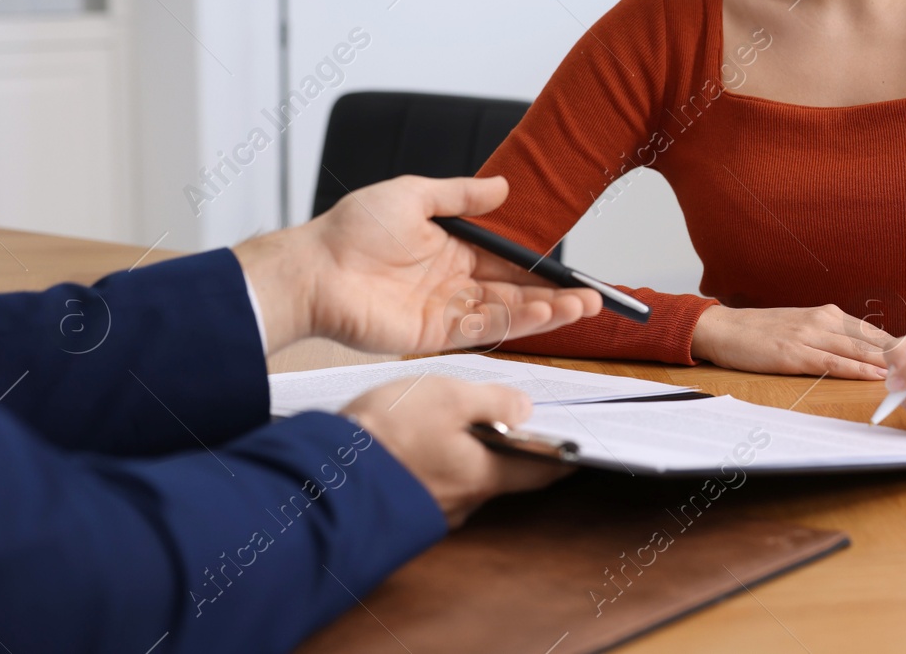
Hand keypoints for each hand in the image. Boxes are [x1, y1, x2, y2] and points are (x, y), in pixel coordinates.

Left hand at [234, 174, 601, 354]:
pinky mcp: (431, 335)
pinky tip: (541, 315)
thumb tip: (503, 187)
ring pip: (505, 315)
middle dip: (555, 297)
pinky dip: (513, 325)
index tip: (573, 272)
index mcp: (451, 249)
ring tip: (579, 307)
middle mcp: (453, 282)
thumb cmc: (353, 229)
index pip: (507, 262)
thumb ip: (460, 195)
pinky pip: (480, 331)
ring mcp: (444, 311)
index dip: (541, 269)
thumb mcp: (413, 194)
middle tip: (592, 297)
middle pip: (515, 293)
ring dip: (544, 313)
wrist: (314, 269)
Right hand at [343, 375, 568, 526]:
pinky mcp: (404, 503)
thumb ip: (494, 402)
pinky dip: (437, 459)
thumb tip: (524, 409)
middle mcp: (465, 499)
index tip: (580, 445)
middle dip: (507, 445)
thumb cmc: (388, 435)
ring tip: (457, 417)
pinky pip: (433, 480)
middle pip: (502, 471)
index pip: (543, 470)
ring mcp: (433, 506)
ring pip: (464, 474)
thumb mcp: (449, 398)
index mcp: (485, 474)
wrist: (324, 477)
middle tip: (509, 416)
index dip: (564, 455)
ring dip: (467, 450)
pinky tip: (420, 437)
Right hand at [690, 304, 894, 379]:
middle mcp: (823, 320)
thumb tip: (864, 352)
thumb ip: (832, 336)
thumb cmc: (763, 332)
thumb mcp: (803, 326)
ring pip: (858, 350)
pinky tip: (876, 377)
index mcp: (828, 314)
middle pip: (872, 340)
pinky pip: (833, 363)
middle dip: (903, 354)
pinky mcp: (794, 354)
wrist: (724, 329)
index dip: (901, 345)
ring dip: (888, 363)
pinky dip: (858, 370)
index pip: (873, 331)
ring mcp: (808, 336)